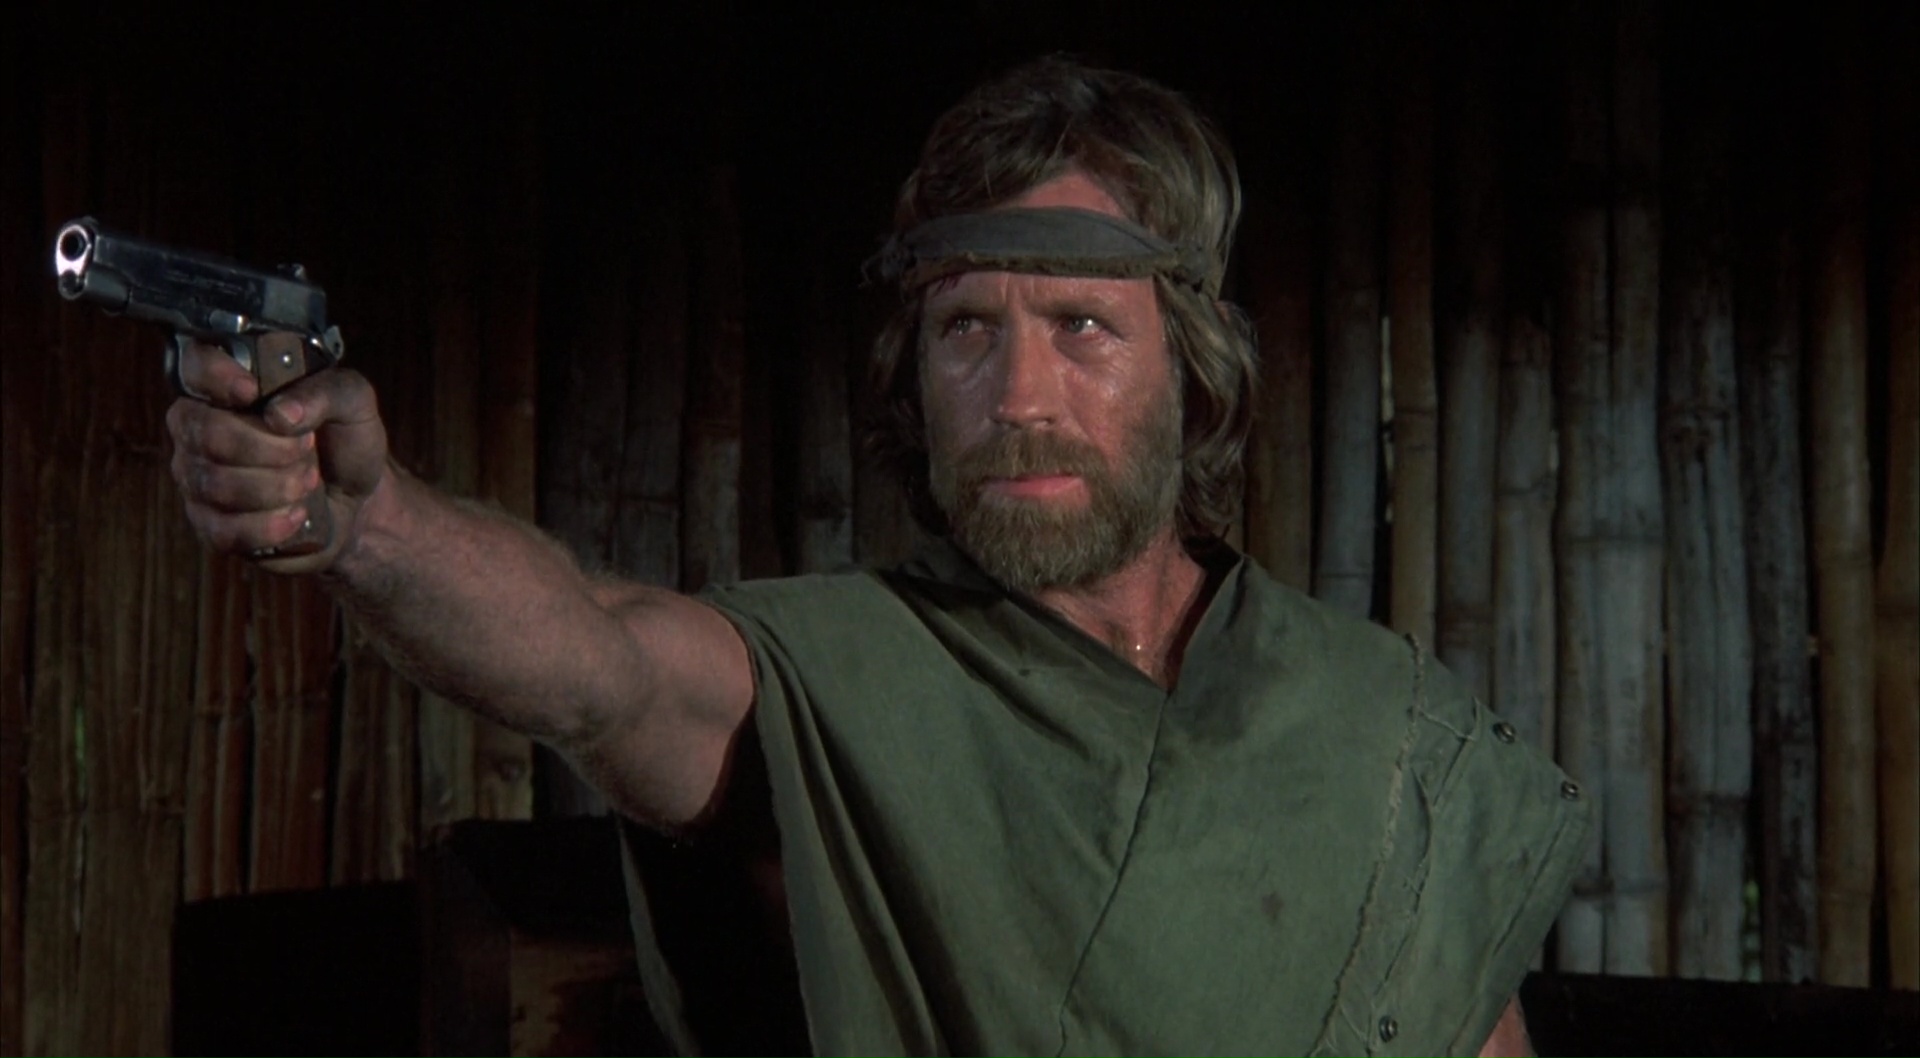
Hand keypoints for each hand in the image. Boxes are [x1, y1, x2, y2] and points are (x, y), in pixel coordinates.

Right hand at [166, 337, 390, 573]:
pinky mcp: (210, 524)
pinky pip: (224, 530)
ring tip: (308, 481)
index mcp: (229, 388)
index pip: (194, 366)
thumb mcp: (354, 405)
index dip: (217, 376)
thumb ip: (326, 392)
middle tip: (307, 449)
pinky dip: (270, 525)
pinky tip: (298, 515)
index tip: (253, 391)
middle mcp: (201, 429)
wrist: (357, 501)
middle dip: (266, 446)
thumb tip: (281, 413)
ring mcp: (199, 478)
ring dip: (276, 486)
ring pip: (215, 483)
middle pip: (204, 432)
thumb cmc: (343, 443)